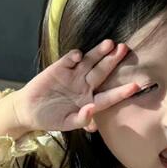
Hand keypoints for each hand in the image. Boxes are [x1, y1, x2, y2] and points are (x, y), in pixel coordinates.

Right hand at [14, 40, 140, 132]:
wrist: (31, 111)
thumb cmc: (52, 119)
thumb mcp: (68, 124)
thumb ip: (82, 119)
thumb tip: (91, 109)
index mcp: (90, 101)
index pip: (109, 96)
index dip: (122, 91)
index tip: (135, 86)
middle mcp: (85, 86)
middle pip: (102, 72)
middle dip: (113, 61)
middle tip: (125, 50)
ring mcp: (73, 76)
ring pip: (89, 62)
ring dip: (99, 52)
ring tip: (110, 44)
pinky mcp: (59, 68)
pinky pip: (69, 60)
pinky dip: (74, 57)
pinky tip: (79, 56)